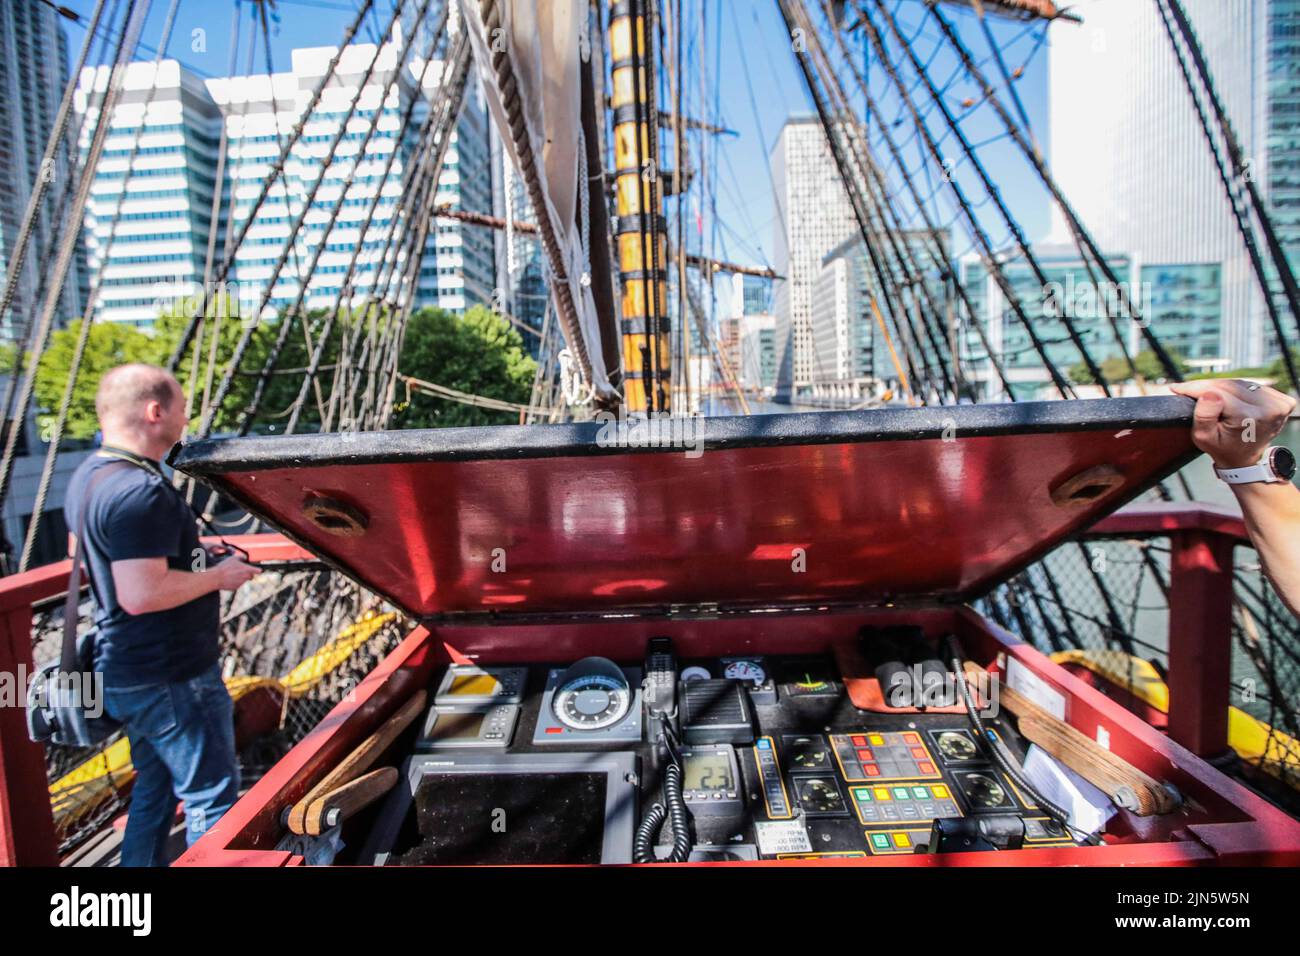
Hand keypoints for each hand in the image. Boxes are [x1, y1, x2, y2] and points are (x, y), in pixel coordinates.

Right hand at [211, 555, 260, 590]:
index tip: (259, 570)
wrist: (216, 578)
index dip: (258, 570)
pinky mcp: (236, 588)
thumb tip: (244, 558)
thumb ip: (241, 558)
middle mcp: (246, 577)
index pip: (258, 571)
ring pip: (243, 580)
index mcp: (247, 569)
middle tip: (240, 570)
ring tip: (231, 573)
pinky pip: (237, 584)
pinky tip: (228, 578)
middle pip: (251, 576)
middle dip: (247, 574)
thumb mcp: (233, 558)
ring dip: (240, 577)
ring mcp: (241, 583)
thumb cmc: (225, 567)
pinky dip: (234, 582)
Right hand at [1169, 379, 1296, 469]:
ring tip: (1205, 394)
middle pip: (1230, 385)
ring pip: (1240, 383)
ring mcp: (1280, 404)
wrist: (1246, 458)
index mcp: (1250, 418)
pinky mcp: (1284, 401)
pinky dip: (1237, 389)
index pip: (1218, 392)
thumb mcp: (1203, 438)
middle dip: (1207, 386)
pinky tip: (1227, 398)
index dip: (1196, 388)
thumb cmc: (1222, 448)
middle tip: (1187, 389)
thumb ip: (1204, 415)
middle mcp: (1270, 408)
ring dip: (1221, 386)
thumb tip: (1208, 394)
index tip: (1178, 388)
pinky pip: (1252, 386)